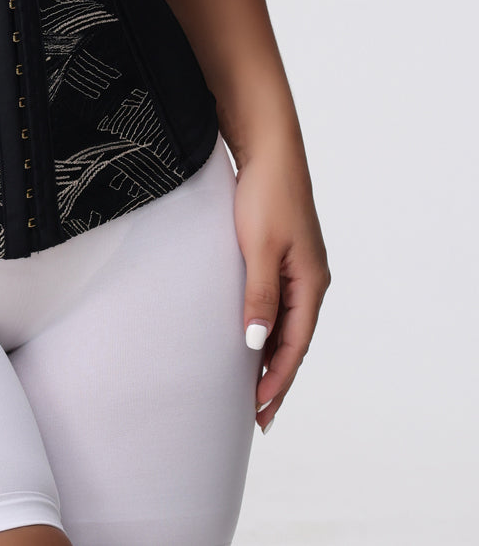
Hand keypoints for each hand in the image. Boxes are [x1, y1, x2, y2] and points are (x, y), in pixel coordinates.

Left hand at [232, 139, 331, 433]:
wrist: (268, 148)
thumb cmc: (264, 194)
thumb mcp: (258, 248)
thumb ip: (258, 296)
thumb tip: (254, 344)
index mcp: (311, 282)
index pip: (296, 345)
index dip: (278, 379)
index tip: (258, 409)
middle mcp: (310, 278)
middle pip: (296, 339)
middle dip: (277, 377)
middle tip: (257, 414)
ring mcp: (298, 266)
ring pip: (287, 322)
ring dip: (271, 353)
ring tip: (252, 386)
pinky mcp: (283, 253)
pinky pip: (277, 302)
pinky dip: (267, 325)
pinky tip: (252, 336)